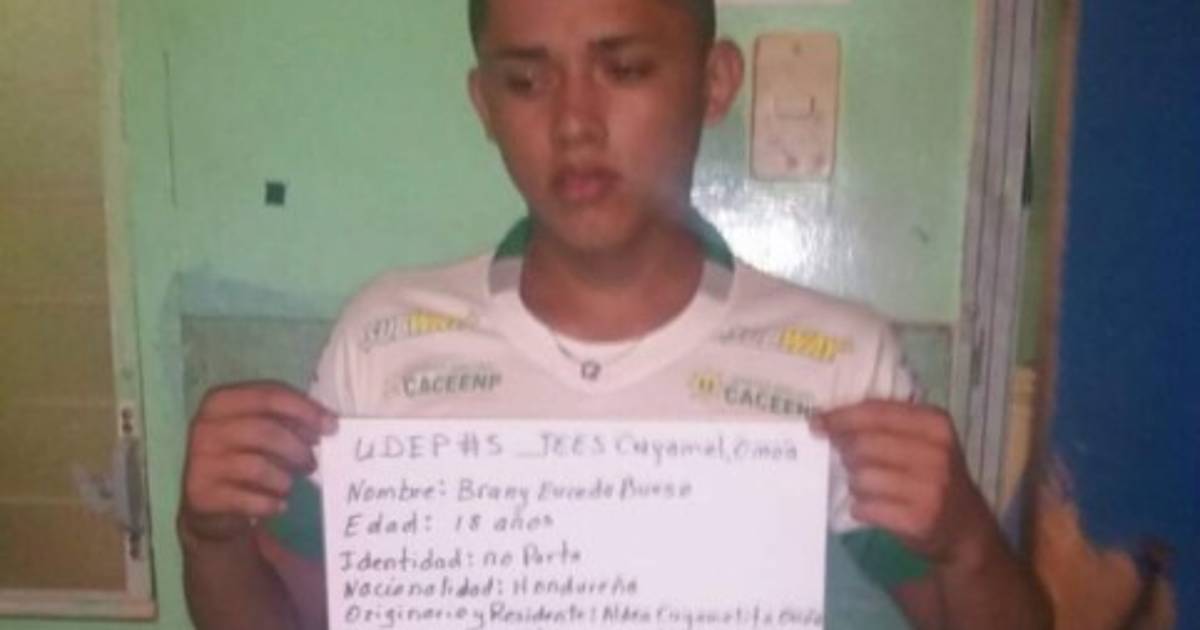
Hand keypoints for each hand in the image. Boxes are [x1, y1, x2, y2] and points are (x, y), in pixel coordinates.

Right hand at [180, 381, 334, 543]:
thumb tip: (327, 423)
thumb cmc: (241, 455)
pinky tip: (279, 505)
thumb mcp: (258, 429)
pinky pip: (249, 500)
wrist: (204, 501)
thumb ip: (287, 420)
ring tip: (288, 484)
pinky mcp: (202, 495)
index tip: (331, 426)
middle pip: (266, 432)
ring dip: (284, 479)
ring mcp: (201, 462)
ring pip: (258, 467)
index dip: (305, 409)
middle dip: (297, 449)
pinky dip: (271, 503)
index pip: (270, 395)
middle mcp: (206, 428)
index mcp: (221, 402)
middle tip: (311, 463)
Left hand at [814, 400, 1001, 566]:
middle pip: (863, 444)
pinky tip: (870, 507)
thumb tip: (827, 419)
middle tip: (845, 459)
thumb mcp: (924, 440)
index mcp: (936, 424)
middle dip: (845, 451)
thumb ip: (885, 424)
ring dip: (854, 483)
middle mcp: (936, 453)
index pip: (875, 412)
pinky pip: (865, 506)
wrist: (965, 528)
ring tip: (867, 487)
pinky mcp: (917, 519)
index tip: (817, 422)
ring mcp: (929, 488)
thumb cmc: (934, 475)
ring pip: (861, 476)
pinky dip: (860, 507)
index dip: (840, 416)